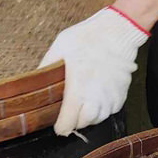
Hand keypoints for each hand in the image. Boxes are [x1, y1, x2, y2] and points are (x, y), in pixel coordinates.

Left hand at [39, 6, 148, 135]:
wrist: (116, 31)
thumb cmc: (88, 38)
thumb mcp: (59, 48)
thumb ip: (46, 67)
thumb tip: (35, 80)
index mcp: (77, 89)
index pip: (68, 123)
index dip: (60, 126)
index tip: (58, 124)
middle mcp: (95, 97)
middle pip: (83, 124)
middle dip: (75, 120)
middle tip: (70, 111)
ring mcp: (111, 96)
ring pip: (99, 118)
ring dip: (90, 116)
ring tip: (84, 104)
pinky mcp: (122, 93)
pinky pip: (112, 109)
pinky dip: (104, 108)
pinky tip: (98, 97)